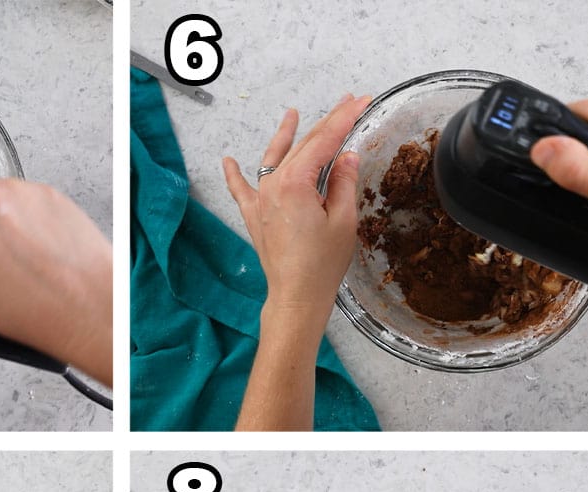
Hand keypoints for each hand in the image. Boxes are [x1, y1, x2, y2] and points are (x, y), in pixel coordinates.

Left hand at [223, 95, 370, 333]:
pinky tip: (227, 161)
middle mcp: (273, 186)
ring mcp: (261, 201)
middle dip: (326, 122)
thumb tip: (346, 156)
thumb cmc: (321, 264)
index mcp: (296, 183)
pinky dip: (234, 175)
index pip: (324, 141)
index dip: (344, 118)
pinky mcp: (255, 218)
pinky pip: (241, 191)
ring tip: (292, 114)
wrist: (296, 296)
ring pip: (273, 158)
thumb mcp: (343, 220)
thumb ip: (343, 182)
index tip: (360, 101)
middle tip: (346, 102)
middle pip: (302, 145)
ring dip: (284, 135)